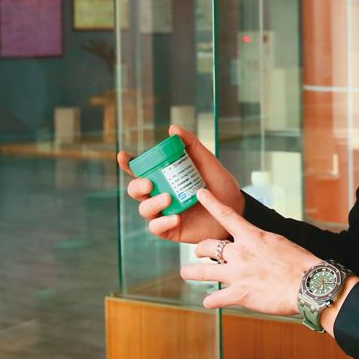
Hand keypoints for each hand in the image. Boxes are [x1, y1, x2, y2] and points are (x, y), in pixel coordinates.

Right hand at [117, 125, 243, 244]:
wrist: (236, 210)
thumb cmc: (220, 185)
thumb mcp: (208, 162)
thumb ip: (191, 145)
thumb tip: (173, 129)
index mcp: (165, 177)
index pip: (141, 169)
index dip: (128, 164)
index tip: (123, 156)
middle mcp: (160, 194)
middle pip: (135, 190)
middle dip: (137, 186)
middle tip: (150, 183)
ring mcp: (163, 212)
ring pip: (144, 209)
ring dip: (152, 204)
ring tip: (168, 199)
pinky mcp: (170, 230)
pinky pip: (156, 228)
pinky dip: (162, 223)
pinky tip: (175, 219)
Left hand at [178, 188, 321, 313]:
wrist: (307, 285)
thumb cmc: (300, 264)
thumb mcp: (279, 244)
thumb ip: (262, 243)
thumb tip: (257, 244)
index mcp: (252, 237)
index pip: (227, 215)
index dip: (211, 203)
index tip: (200, 193)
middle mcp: (240, 254)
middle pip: (207, 246)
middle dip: (200, 249)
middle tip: (199, 253)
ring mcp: (237, 274)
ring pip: (201, 272)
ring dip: (191, 272)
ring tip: (186, 273)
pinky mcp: (239, 295)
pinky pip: (214, 298)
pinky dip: (211, 300)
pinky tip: (210, 301)